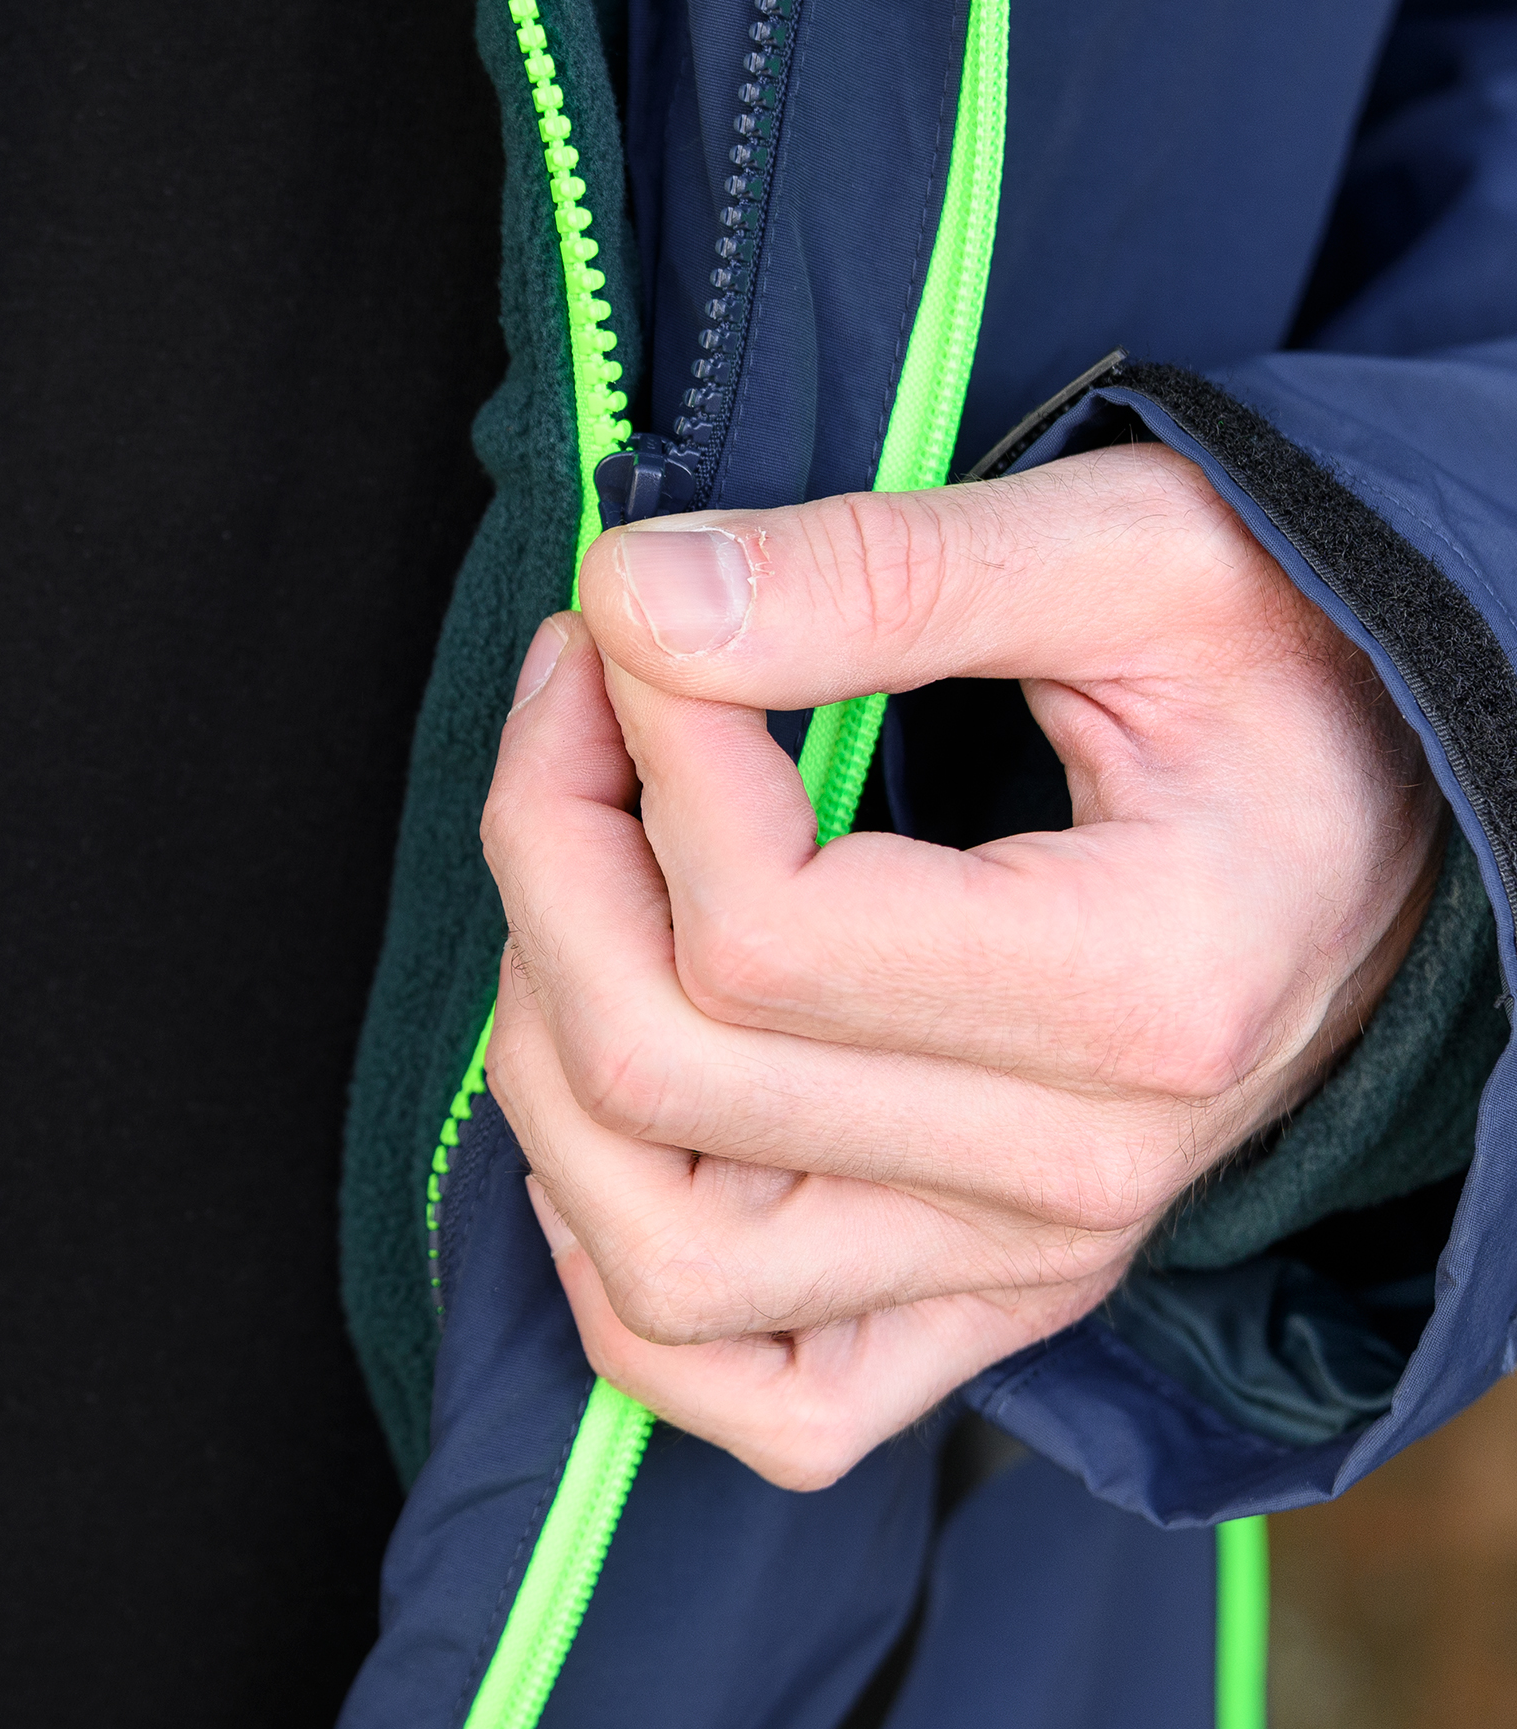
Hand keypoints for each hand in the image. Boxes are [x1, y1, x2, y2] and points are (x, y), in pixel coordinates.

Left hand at [483, 443, 1443, 1488]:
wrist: (1401, 799)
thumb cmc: (1285, 658)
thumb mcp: (1130, 545)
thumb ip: (876, 573)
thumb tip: (634, 600)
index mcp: (1143, 991)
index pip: (757, 930)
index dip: (632, 745)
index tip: (630, 620)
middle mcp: (1082, 1173)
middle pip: (663, 1081)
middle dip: (548, 858)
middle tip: (574, 702)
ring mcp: (1030, 1261)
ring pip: (663, 1261)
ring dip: (544, 1062)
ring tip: (574, 882)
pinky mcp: (992, 1302)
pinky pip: (765, 1401)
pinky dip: (628, 1282)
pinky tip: (609, 1114)